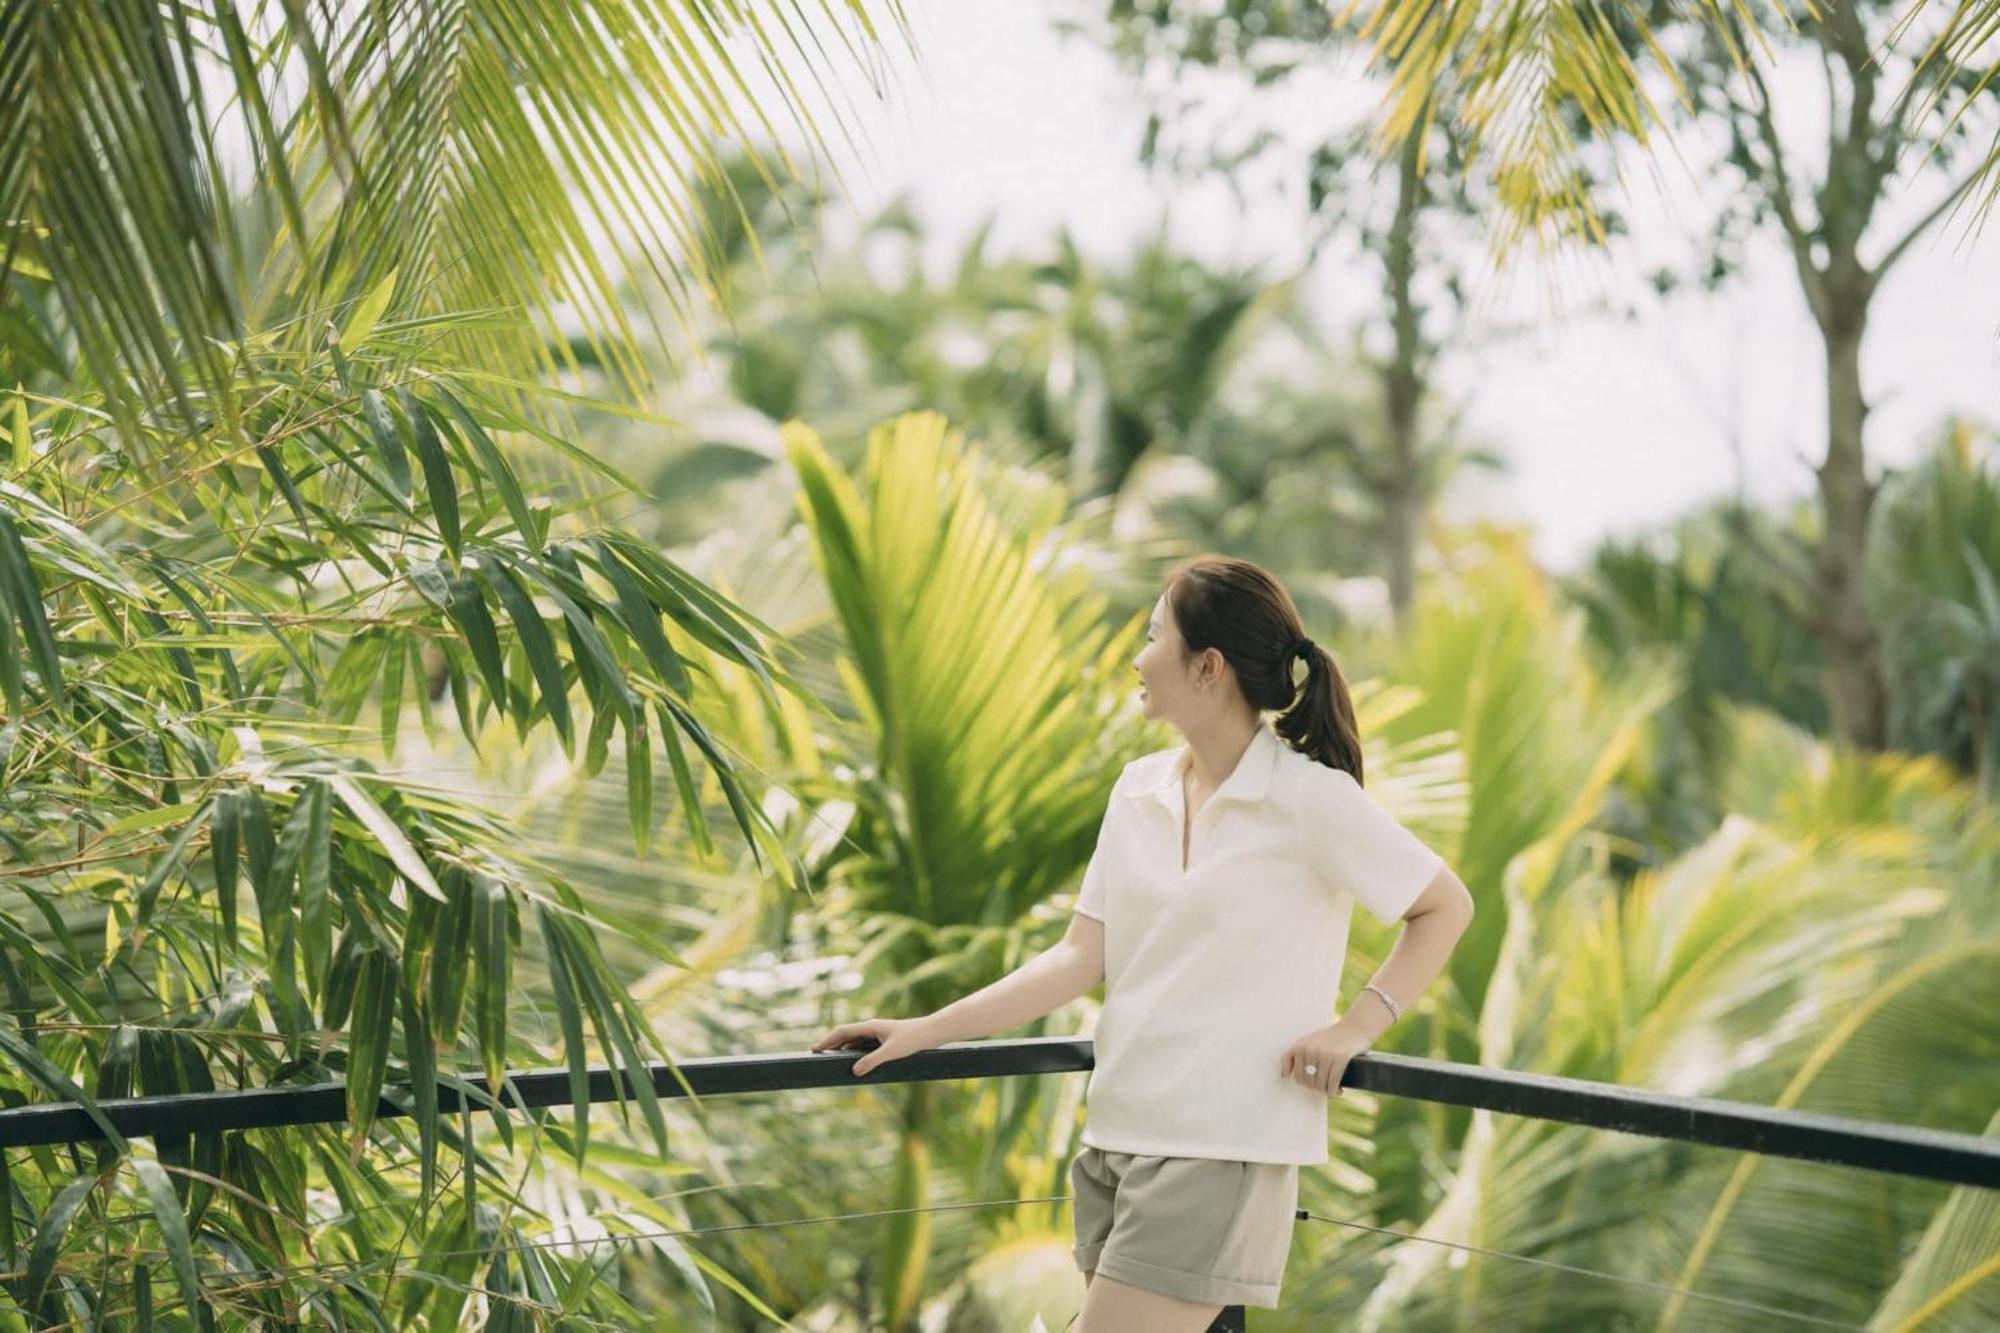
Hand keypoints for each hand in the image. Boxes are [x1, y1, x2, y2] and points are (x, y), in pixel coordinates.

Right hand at [810, 1016, 941, 1076]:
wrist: (932, 1033)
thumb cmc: (914, 1039)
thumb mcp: (892, 1052)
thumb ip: (873, 1061)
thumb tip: (854, 1071)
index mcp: (870, 1026)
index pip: (842, 1032)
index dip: (827, 1040)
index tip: (814, 1048)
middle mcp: (872, 1028)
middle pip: (845, 1035)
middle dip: (830, 1043)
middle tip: (815, 1053)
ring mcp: (878, 1034)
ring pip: (854, 1041)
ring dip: (841, 1048)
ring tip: (829, 1057)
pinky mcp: (885, 1041)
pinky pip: (864, 1046)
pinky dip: (854, 1052)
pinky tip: (852, 1060)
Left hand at [1279, 1019, 1372, 1097]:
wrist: (1354, 1027)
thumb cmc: (1330, 1037)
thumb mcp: (1308, 1042)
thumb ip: (1292, 1055)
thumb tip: (1283, 1075)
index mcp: (1300, 1047)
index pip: (1298, 1078)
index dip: (1307, 1084)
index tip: (1315, 1083)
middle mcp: (1310, 1050)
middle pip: (1309, 1083)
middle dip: (1318, 1088)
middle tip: (1325, 1086)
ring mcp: (1325, 1054)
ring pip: (1321, 1085)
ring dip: (1327, 1091)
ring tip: (1332, 1088)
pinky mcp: (1340, 1058)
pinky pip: (1333, 1083)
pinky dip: (1334, 1091)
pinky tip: (1338, 1090)